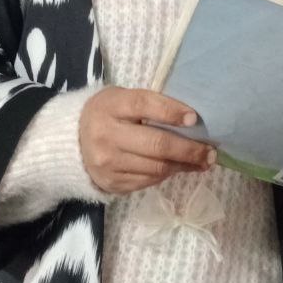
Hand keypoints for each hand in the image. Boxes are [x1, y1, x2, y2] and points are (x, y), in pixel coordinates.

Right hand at [79, 87, 214, 194]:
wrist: (71, 143)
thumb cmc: (107, 114)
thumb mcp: (121, 100)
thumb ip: (149, 106)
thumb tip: (191, 120)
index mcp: (111, 106)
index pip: (144, 105)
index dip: (172, 111)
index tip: (194, 119)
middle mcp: (107, 135)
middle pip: (156, 144)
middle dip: (189, 150)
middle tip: (211, 152)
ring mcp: (108, 163)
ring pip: (156, 167)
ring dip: (184, 165)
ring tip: (202, 162)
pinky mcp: (112, 183)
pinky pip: (148, 181)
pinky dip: (167, 174)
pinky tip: (178, 168)